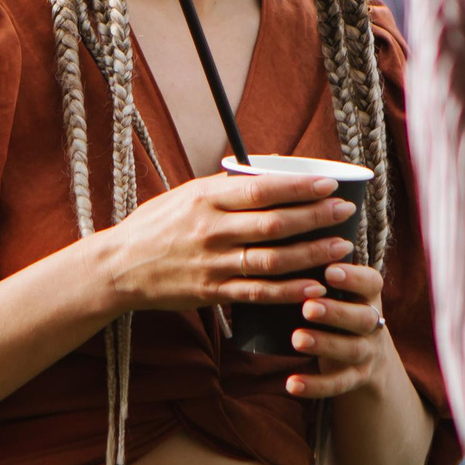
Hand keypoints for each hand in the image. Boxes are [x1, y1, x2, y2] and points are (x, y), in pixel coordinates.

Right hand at [83, 171, 354, 318]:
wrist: (118, 267)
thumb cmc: (157, 225)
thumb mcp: (186, 194)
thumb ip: (226, 187)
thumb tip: (272, 170)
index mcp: (205, 198)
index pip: (261, 189)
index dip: (299, 188)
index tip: (330, 183)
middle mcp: (210, 230)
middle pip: (273, 224)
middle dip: (315, 218)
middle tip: (346, 212)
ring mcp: (211, 263)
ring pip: (271, 260)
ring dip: (310, 254)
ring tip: (341, 247)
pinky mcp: (210, 292)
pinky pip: (256, 293)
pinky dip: (288, 291)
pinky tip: (314, 287)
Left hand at [284, 262, 392, 399]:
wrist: (367, 356)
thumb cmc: (341, 308)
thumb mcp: (340, 291)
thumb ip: (321, 271)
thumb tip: (285, 242)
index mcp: (369, 296)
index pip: (372, 283)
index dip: (353, 277)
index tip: (329, 270)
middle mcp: (373, 324)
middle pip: (363, 318)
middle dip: (336, 312)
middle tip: (307, 307)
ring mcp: (367, 353)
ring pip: (351, 350)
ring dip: (325, 344)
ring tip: (297, 339)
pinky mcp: (356, 379)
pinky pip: (339, 384)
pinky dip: (316, 386)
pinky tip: (291, 383)